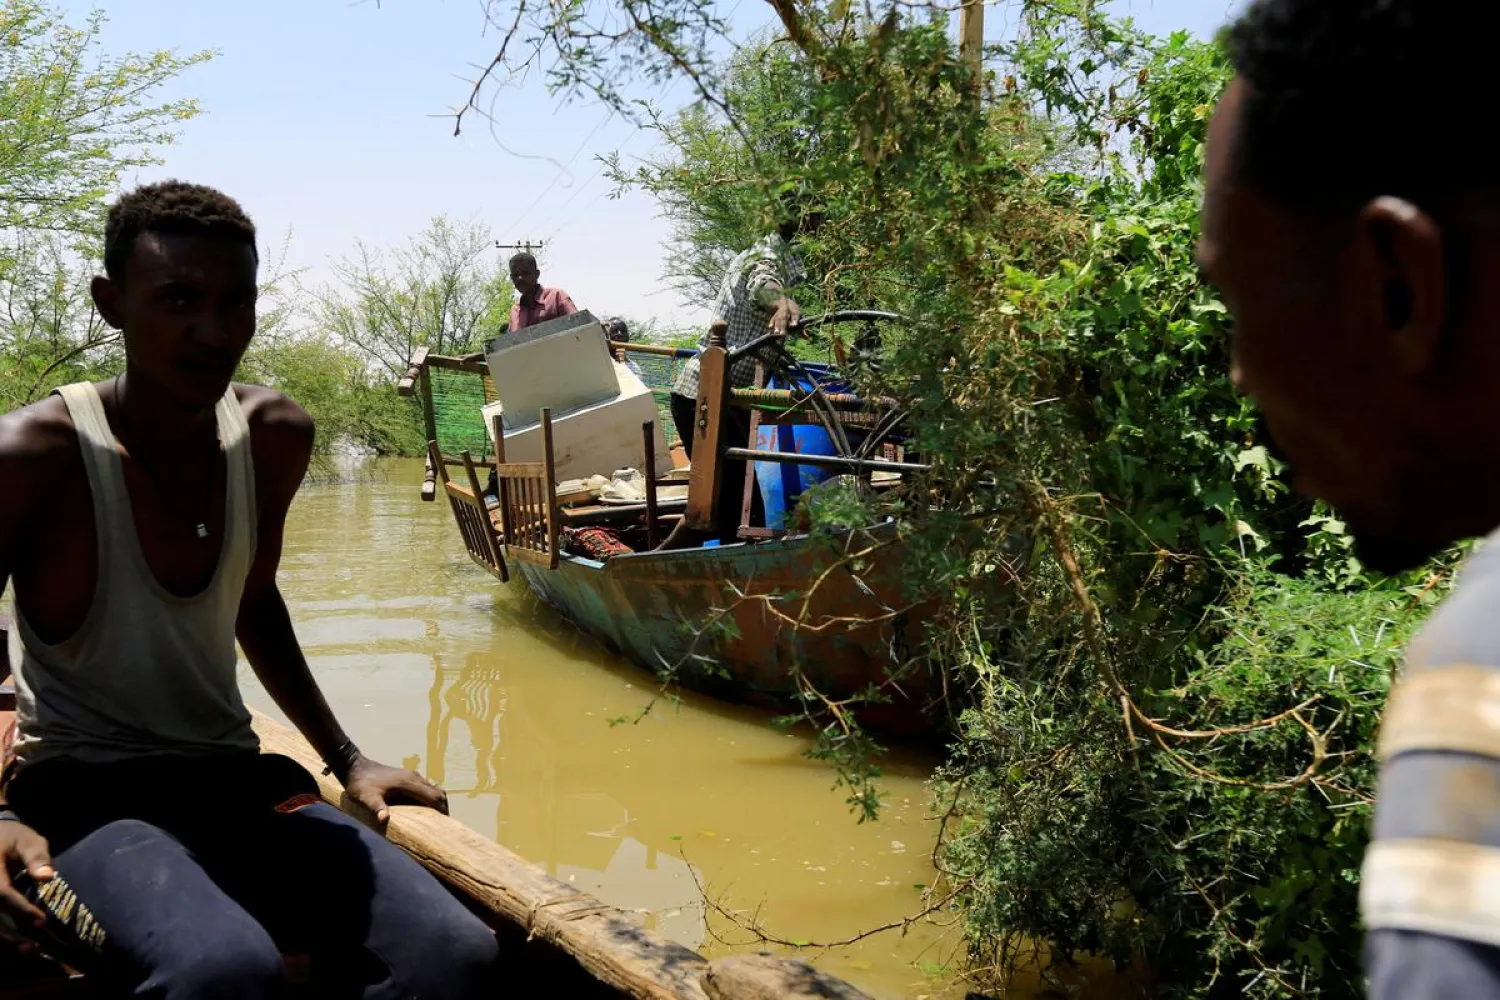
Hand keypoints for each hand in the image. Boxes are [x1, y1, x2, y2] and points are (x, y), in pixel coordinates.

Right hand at [0, 819, 52, 951]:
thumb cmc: (12, 839)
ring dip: (3, 940)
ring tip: (27, 951)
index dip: (20, 908)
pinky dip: (1, 935)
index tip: (41, 921)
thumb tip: (47, 876)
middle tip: (31, 948)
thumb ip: (36, 857)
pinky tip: (15, 946)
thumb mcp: (27, 840)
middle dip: (8, 934)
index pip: (1, 892)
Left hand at [343, 757, 448, 824]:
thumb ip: (376, 807)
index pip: (434, 796)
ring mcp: (412, 776)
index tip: (445, 824)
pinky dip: (429, 798)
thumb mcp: (367, 797)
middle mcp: (415, 777)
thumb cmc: (361, 783)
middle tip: (442, 824)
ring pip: (432, 789)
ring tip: (434, 819)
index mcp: (409, 783)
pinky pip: (425, 787)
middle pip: (438, 792)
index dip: (441, 810)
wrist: (355, 766)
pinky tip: (421, 809)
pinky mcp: (407, 777)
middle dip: (443, 807)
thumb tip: (383, 819)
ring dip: (436, 802)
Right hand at [767, 296, 800, 337]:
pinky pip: (772, 318)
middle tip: (783, 334)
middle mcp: (786, 310)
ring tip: (776, 333)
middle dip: (783, 326)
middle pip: (784, 317)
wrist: (784, 301)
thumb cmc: (793, 313)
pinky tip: (770, 327)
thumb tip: (807, 337)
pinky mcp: (775, 314)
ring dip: (777, 326)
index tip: (794, 325)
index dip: (794, 319)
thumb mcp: (799, 318)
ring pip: (778, 318)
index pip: (795, 314)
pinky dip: (771, 322)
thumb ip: (802, 329)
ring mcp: (780, 311)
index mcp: (794, 310)